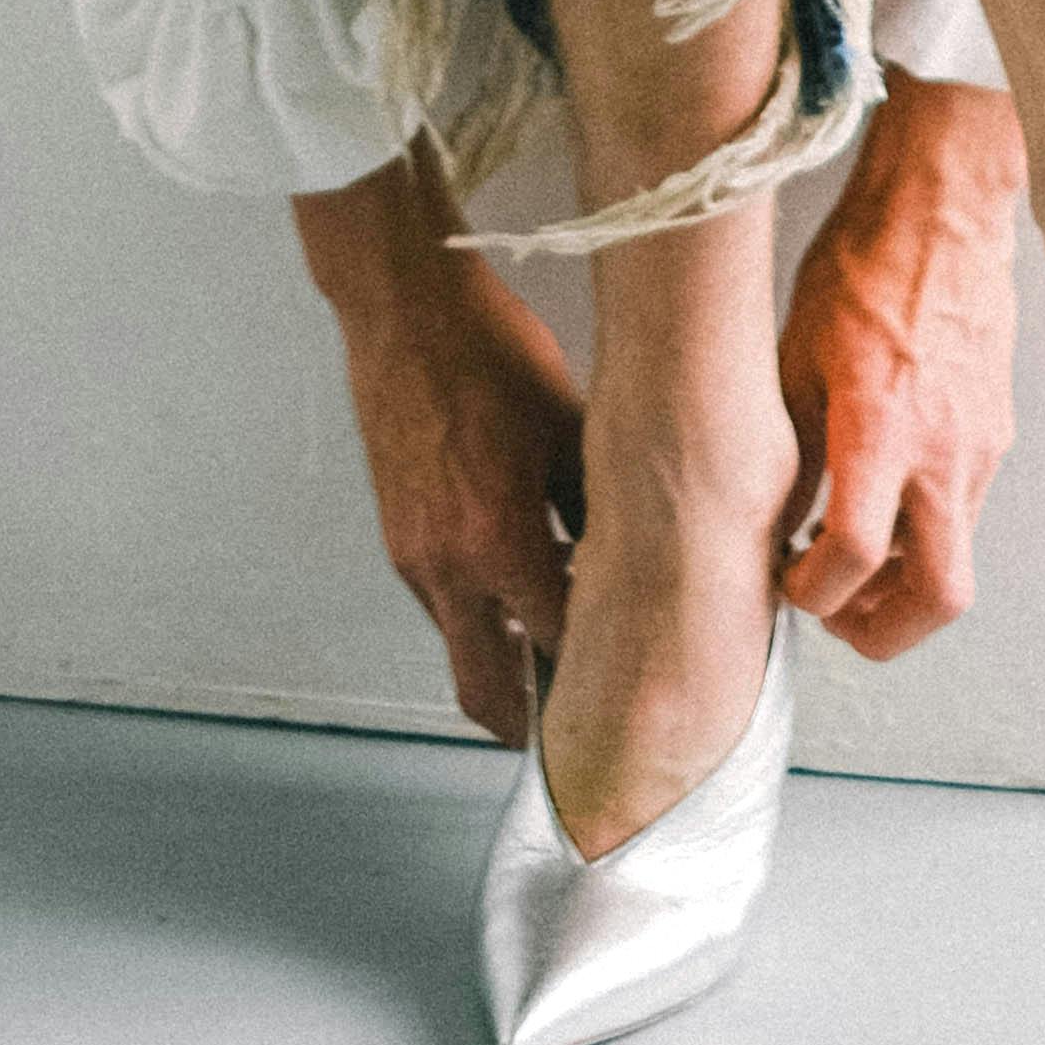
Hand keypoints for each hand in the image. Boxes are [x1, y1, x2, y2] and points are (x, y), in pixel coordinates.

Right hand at [295, 148, 586, 743]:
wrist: (404, 311)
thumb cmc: (489, 352)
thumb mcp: (571, 427)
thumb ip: (602, 508)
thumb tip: (647, 556)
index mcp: (498, 540)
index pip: (555, 650)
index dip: (595, 682)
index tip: (628, 696)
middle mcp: (446, 565)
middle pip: (486, 690)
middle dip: (531, 724)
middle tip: (577, 733)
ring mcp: (413, 556)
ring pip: (462, 649)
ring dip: (506, 663)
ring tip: (562, 654)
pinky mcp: (397, 538)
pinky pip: (442, 607)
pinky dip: (481, 619)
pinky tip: (522, 589)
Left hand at [777, 67, 1025, 660]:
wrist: (943, 206)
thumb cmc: (863, 264)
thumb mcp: (794, 357)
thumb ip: (792, 454)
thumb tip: (775, 525)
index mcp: (883, 429)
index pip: (850, 559)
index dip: (811, 596)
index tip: (787, 586)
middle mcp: (944, 451)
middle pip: (939, 599)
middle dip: (882, 632)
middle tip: (833, 617)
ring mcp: (980, 447)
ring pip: (956, 561)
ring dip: (900, 584)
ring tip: (845, 562)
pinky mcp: (995, 434)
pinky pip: (964, 512)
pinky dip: (922, 533)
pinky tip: (878, 503)